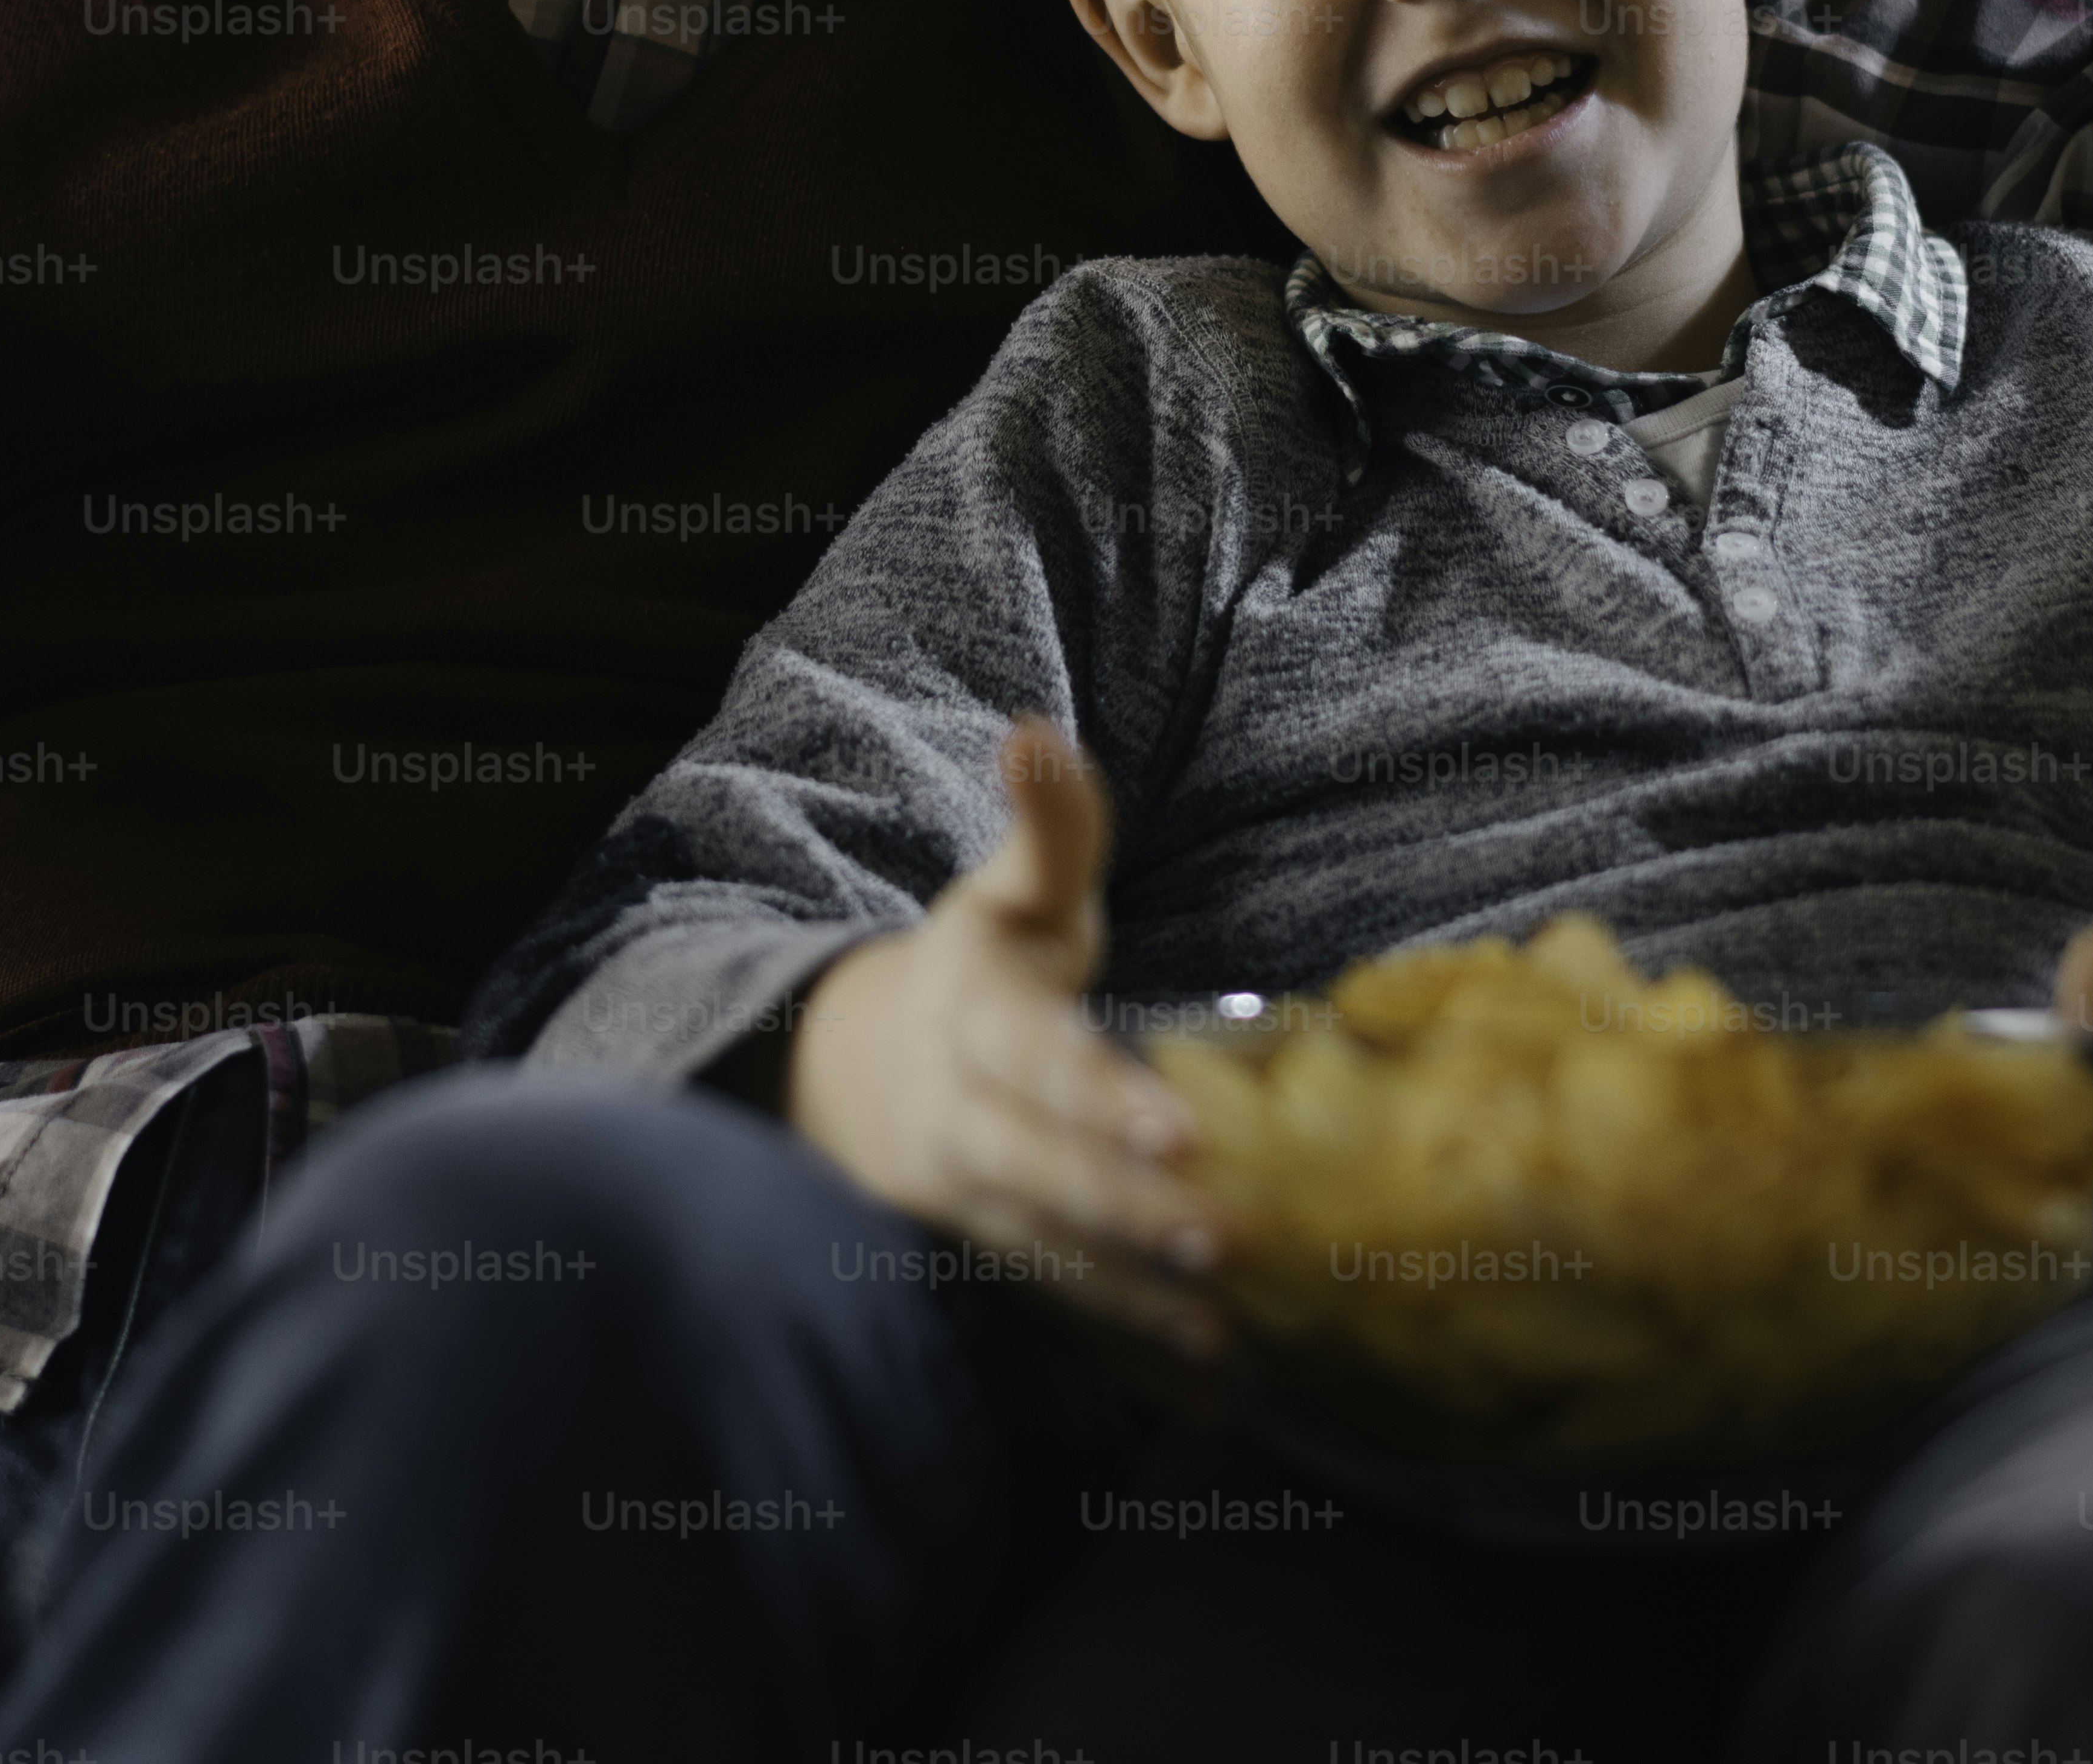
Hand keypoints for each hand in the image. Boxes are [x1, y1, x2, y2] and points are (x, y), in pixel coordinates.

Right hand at [787, 720, 1222, 1356]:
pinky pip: (1058, 1299)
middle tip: (1226, 1235)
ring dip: (1133, 1288)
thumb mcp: (1009, 890)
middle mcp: (963, 1118)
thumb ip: (1046, 825)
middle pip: (1044, 1172)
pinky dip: (1128, 1333)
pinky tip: (1207, 1363)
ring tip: (1225, 1318)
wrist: (866, 1069)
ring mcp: (972, 1197)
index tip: (1179, 1129)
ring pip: (1049, 1249)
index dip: (1099, 1098)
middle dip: (1128, 1208)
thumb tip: (1034, 728)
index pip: (1036, 1064)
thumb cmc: (985, 965)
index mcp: (974, 1019)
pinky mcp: (995, 1252)